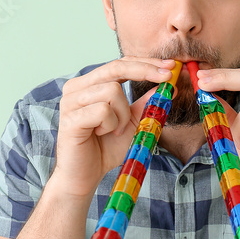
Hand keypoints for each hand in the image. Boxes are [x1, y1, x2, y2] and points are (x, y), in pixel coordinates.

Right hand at [52, 56, 177, 198]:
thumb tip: (169, 86)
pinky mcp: (69, 118)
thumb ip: (146, 103)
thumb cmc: (106, 148)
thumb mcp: (133, 122)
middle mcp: (76, 88)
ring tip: (115, 130)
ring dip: (123, 114)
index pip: (119, 64)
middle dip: (145, 71)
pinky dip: (111, 124)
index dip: (145, 62)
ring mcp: (70, 102)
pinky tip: (102, 134)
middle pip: (115, 67)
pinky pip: (103, 111)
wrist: (86, 176)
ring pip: (112, 91)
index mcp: (89, 84)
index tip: (170, 66)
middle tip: (166, 78)